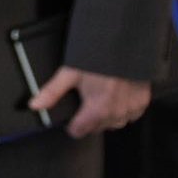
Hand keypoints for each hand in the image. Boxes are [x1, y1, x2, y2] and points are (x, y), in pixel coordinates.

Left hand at [29, 66, 149, 137]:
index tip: (70, 123)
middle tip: (84, 108)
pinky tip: (115, 101)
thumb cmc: (98, 59)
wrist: (125, 47)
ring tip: (99, 104)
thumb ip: (52, 92)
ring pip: (115, 124)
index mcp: (97, 109)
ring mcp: (131, 108)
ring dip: (106, 119)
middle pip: (97, 128)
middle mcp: (115, 113)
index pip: (80, 130)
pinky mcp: (142, 102)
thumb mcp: (70, 73)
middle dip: (88, 122)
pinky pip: (131, 116)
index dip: (72, 126)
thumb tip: (35, 105)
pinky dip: (123, 112)